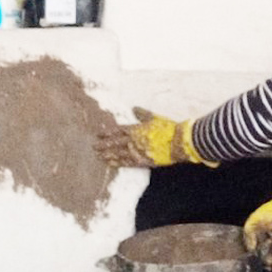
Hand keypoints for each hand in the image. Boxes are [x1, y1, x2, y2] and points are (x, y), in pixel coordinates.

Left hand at [94, 107, 215, 167]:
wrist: (178, 142)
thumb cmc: (167, 128)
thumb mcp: (154, 117)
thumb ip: (143, 114)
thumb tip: (134, 108)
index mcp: (136, 129)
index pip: (117, 131)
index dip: (107, 132)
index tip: (98, 134)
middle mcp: (133, 141)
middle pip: (115, 143)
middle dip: (104, 145)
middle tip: (94, 146)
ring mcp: (137, 152)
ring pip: (118, 154)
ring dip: (108, 155)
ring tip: (99, 156)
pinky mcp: (142, 161)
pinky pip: (127, 163)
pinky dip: (118, 163)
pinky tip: (111, 163)